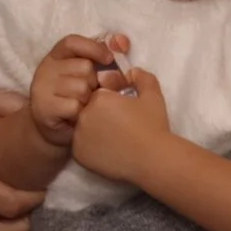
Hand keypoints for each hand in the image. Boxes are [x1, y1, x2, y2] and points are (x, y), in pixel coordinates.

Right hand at [30, 34, 121, 146]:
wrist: (57, 127)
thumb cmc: (78, 95)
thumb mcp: (91, 72)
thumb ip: (105, 55)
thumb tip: (122, 41)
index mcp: (57, 56)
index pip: (72, 42)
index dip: (93, 48)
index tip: (109, 59)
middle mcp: (45, 69)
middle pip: (84, 67)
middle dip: (95, 81)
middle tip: (91, 91)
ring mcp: (41, 89)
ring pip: (81, 88)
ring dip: (89, 98)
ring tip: (84, 103)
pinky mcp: (44, 108)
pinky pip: (74, 106)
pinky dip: (81, 112)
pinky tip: (77, 115)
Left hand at [70, 64, 168, 185]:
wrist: (151, 158)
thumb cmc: (152, 125)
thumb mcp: (153, 96)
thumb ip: (142, 78)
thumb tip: (131, 71)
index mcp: (99, 98)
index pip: (98, 93)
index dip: (111, 99)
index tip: (124, 108)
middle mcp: (83, 115)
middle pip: (87, 110)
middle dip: (100, 113)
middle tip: (120, 123)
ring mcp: (78, 136)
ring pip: (82, 128)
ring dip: (93, 129)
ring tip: (114, 137)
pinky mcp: (77, 155)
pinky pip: (80, 146)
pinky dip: (90, 146)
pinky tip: (108, 149)